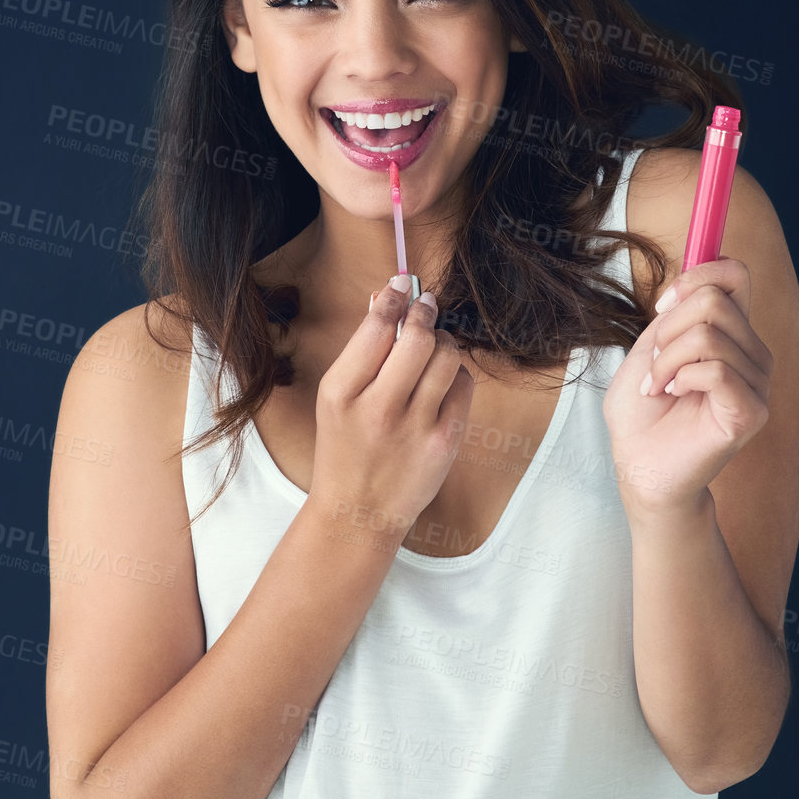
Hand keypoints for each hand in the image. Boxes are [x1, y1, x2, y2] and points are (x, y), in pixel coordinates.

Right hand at [308, 279, 473, 540]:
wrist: (358, 513)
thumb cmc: (345, 448)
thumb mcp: (336, 398)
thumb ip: (361, 350)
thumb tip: (387, 298)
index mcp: (342, 393)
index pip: (376, 329)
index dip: (394, 298)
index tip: (402, 285)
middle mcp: (378, 409)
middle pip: (417, 338)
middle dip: (425, 314)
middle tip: (425, 307)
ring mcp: (415, 428)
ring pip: (446, 357)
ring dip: (443, 341)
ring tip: (433, 346)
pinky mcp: (445, 442)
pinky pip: (462, 385)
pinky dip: (454, 373)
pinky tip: (441, 381)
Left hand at [602, 258, 772, 522]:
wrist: (638, 464)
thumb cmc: (641, 411)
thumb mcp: (649, 347)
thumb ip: (675, 312)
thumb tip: (694, 278)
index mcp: (730, 333)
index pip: (735, 275)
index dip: (698, 274)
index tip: (663, 305)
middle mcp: (751, 353)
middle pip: (715, 300)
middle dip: (668, 327)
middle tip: (654, 362)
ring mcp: (756, 382)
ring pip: (709, 335)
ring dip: (666, 360)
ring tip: (659, 386)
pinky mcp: (752, 411)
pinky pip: (716, 370)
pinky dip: (680, 378)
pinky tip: (673, 396)